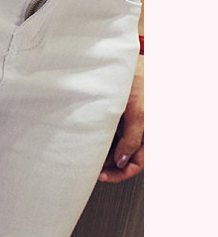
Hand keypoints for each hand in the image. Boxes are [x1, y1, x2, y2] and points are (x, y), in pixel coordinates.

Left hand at [99, 54, 143, 182]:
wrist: (128, 61)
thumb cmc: (140, 82)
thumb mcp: (137, 113)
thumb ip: (132, 139)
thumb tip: (122, 161)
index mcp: (149, 133)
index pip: (137, 163)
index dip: (121, 172)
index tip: (103, 175)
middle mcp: (139, 131)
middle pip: (125, 157)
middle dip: (109, 166)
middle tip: (91, 169)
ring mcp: (127, 123)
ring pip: (115, 147)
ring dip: (103, 154)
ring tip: (87, 158)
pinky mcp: (116, 115)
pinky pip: (108, 133)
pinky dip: (99, 140)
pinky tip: (86, 142)